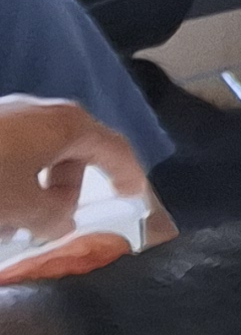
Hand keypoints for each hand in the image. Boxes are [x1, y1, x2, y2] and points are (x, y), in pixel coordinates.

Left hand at [0, 97, 149, 258]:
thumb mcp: (23, 208)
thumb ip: (53, 218)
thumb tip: (60, 222)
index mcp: (66, 124)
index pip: (114, 148)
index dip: (128, 175)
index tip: (134, 199)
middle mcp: (42, 111)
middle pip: (76, 147)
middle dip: (73, 186)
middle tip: (62, 222)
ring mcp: (10, 115)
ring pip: (41, 150)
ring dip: (41, 184)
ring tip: (21, 219)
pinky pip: (14, 150)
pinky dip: (17, 176)